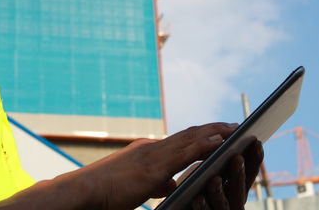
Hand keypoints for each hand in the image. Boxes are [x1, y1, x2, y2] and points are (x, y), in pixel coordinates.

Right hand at [82, 122, 241, 209]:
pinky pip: (185, 154)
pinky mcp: (153, 169)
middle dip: (213, 129)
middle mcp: (152, 148)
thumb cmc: (103, 193)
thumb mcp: (135, 186)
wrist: (83, 192)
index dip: (201, 134)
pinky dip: (204, 145)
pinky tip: (220, 142)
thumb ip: (155, 182)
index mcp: (148, 152)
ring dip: (215, 132)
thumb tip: (170, 183)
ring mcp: (153, 156)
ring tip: (235, 129)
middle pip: (190, 135)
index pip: (180, 140)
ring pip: (191, 139)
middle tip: (235, 125)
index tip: (218, 131)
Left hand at [186, 140, 263, 209]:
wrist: (185, 205)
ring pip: (222, 203)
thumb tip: (219, 137)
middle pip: (239, 189)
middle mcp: (234, 202)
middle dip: (238, 173)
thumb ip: (217, 161)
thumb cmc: (199, 190)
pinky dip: (202, 205)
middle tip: (237, 157)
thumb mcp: (209, 174)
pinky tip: (197, 197)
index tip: (257, 142)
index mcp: (237, 188)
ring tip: (214, 179)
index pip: (250, 173)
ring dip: (219, 191)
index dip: (255, 159)